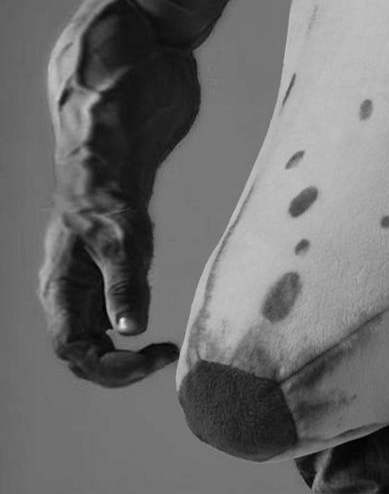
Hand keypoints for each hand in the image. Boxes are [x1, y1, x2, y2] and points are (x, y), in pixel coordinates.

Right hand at [38, 202, 178, 386]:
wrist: (103, 183)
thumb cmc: (107, 207)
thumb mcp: (120, 243)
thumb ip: (124, 286)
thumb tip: (132, 330)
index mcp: (60, 292)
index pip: (72, 347)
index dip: (106, 364)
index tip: (146, 359)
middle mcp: (64, 303)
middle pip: (81, 357)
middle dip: (120, 369)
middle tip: (162, 358)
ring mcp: (78, 302)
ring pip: (93, 348)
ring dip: (125, 359)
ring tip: (163, 352)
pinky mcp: (94, 296)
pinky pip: (105, 330)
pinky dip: (128, 339)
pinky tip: (153, 329)